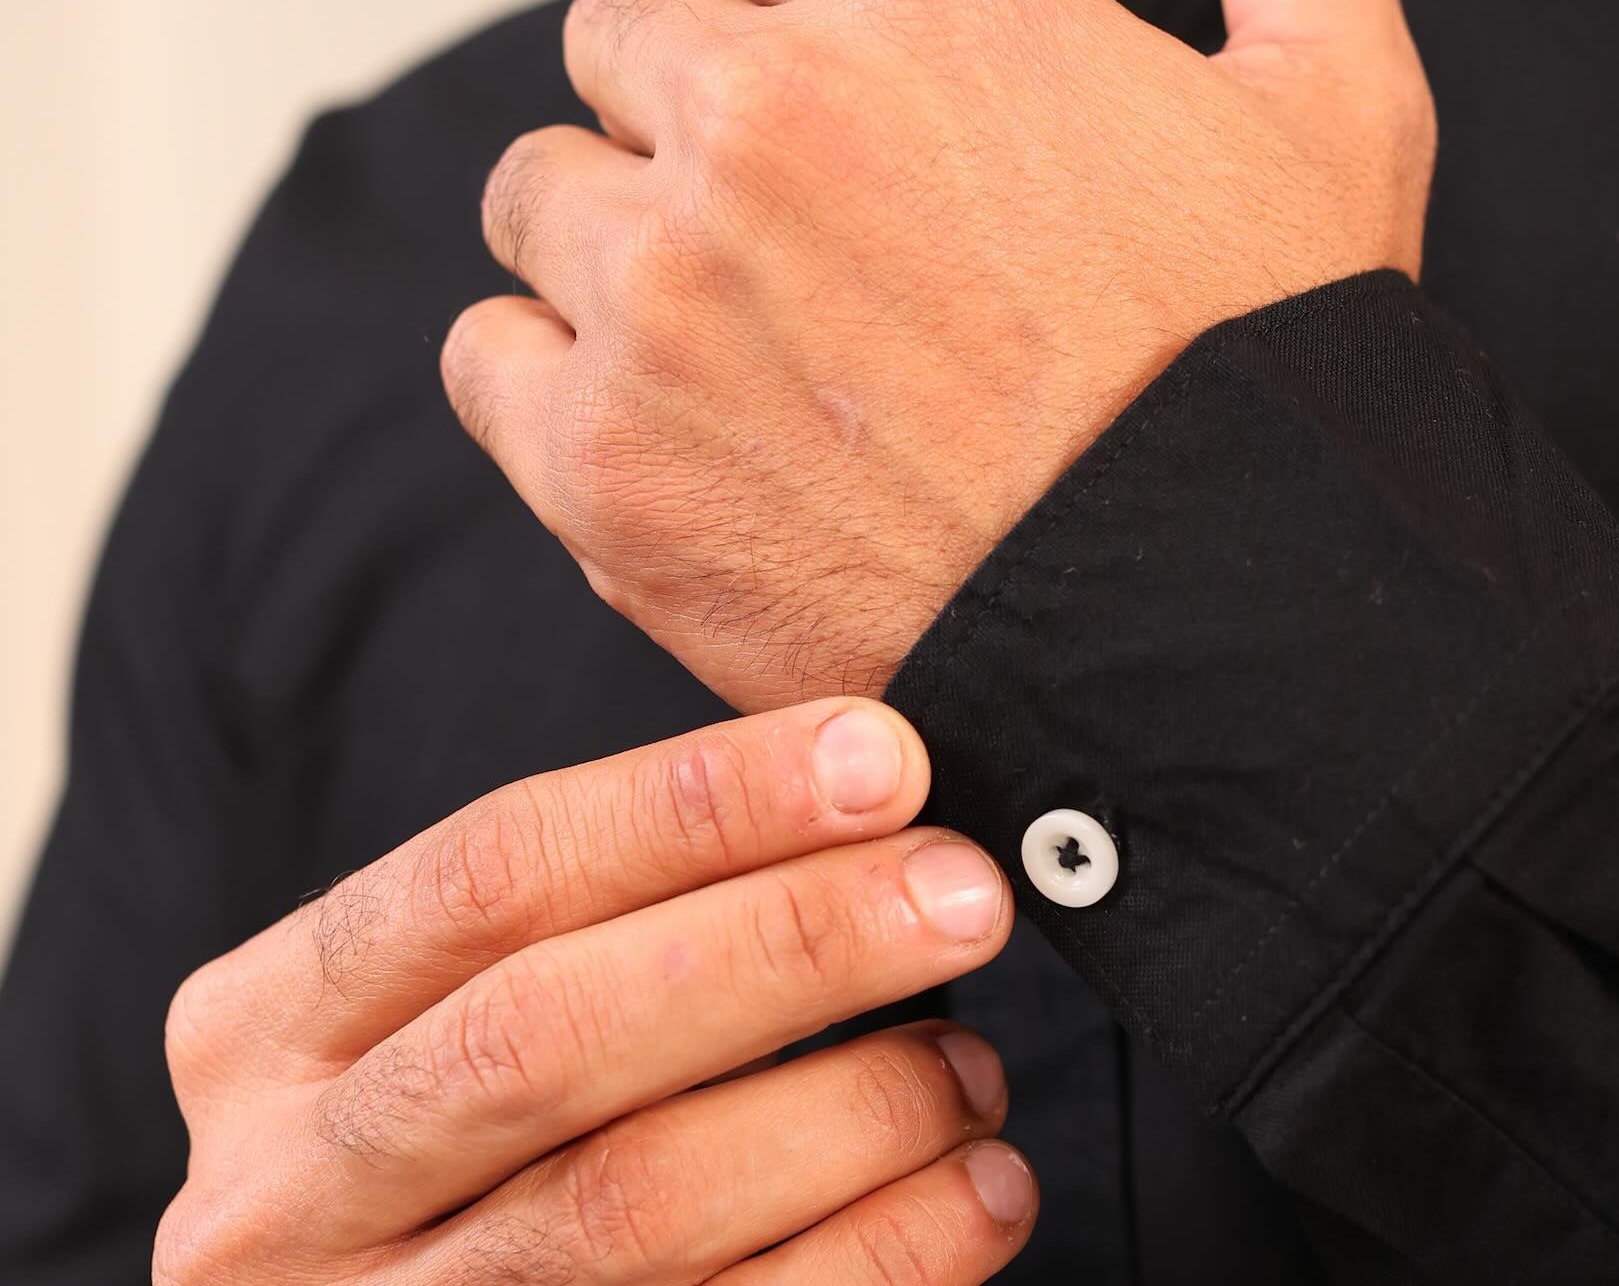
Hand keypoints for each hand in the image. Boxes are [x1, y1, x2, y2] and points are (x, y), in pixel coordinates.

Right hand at [156, 700, 1033, 1284]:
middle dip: (788, 942)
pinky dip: (878, 1257)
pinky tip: (972, 1193)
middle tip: (959, 892)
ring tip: (972, 1065)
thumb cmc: (444, 1132)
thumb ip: (590, 912)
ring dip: (852, 1114)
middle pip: (555, 1034)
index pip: (490, 872)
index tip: (876, 760)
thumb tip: (849, 787)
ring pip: (635, 1204)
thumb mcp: (434, 1005)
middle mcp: (288, 1190)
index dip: (697, 802)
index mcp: (268, 1031)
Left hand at [444, 0, 1434, 708]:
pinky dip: (556, 376)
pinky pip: (488, 351)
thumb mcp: (1345, 90)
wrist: (1226, 643)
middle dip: (696, 102)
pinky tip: (678, 421)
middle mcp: (767, 113)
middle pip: (622, 34)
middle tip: (800, 220)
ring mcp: (668, 290)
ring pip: (541, 190)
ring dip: (620, 236)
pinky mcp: (606, 459)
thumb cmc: (1272, 378)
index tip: (847, 91)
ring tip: (742, 329)